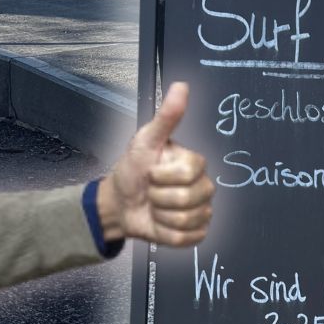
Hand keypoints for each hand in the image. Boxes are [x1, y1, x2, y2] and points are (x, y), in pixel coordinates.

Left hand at [97, 82, 213, 246]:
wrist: (120, 203)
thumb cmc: (132, 169)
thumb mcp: (145, 141)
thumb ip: (166, 116)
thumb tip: (181, 86)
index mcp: (194, 163)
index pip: (189, 172)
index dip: (163, 175)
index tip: (151, 171)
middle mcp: (203, 186)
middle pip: (189, 198)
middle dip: (159, 196)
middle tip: (151, 190)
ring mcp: (201, 210)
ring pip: (187, 219)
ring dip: (161, 215)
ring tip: (154, 205)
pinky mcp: (196, 233)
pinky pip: (187, 238)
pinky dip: (166, 233)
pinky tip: (160, 222)